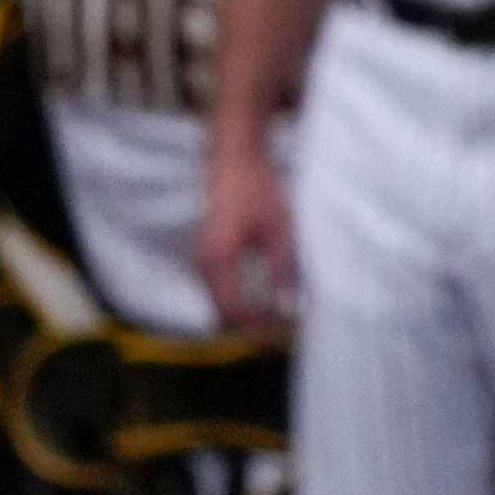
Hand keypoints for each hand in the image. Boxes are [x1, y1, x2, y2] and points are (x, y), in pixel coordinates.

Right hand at [194, 138, 297, 338]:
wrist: (234, 158)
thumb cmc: (258, 188)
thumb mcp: (279, 228)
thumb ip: (282, 269)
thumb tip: (291, 306)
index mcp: (218, 261)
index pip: (234, 313)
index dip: (259, 329)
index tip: (285, 336)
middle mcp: (204, 265)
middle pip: (224, 315)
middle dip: (253, 328)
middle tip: (285, 335)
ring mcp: (203, 260)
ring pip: (221, 304)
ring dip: (247, 317)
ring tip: (280, 323)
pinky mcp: (209, 255)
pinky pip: (221, 290)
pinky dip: (241, 302)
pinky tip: (266, 303)